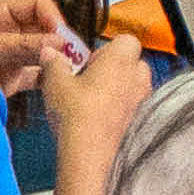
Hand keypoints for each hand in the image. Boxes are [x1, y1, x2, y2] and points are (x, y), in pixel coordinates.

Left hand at [0, 0, 85, 98]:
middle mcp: (8, 30)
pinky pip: (39, 73)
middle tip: (72, 56)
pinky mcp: (14, 75)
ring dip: (57, 59)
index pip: (37, 4)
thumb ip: (25, 45)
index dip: (52, 17)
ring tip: (69, 70)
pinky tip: (57, 83)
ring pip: (45, 51)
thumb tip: (59, 43)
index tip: (61, 38)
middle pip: (45, 28)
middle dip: (59, 40)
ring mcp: (12, 53)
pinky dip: (49, 77)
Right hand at [57, 35, 154, 151]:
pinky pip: (135, 110)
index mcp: (120, 59)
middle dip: (113, 70)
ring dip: (118, 91)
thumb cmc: (78, 116)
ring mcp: (143, 102)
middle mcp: (137, 78)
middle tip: (88, 80)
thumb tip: (51, 54)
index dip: (105, 48)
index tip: (86, 61)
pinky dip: (122, 112)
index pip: (125, 40)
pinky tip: (100, 121)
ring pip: (134, 88)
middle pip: (132, 64)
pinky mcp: (142, 124)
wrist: (89, 154)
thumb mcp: (55, 82)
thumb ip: (54, 63)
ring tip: (93, 102)